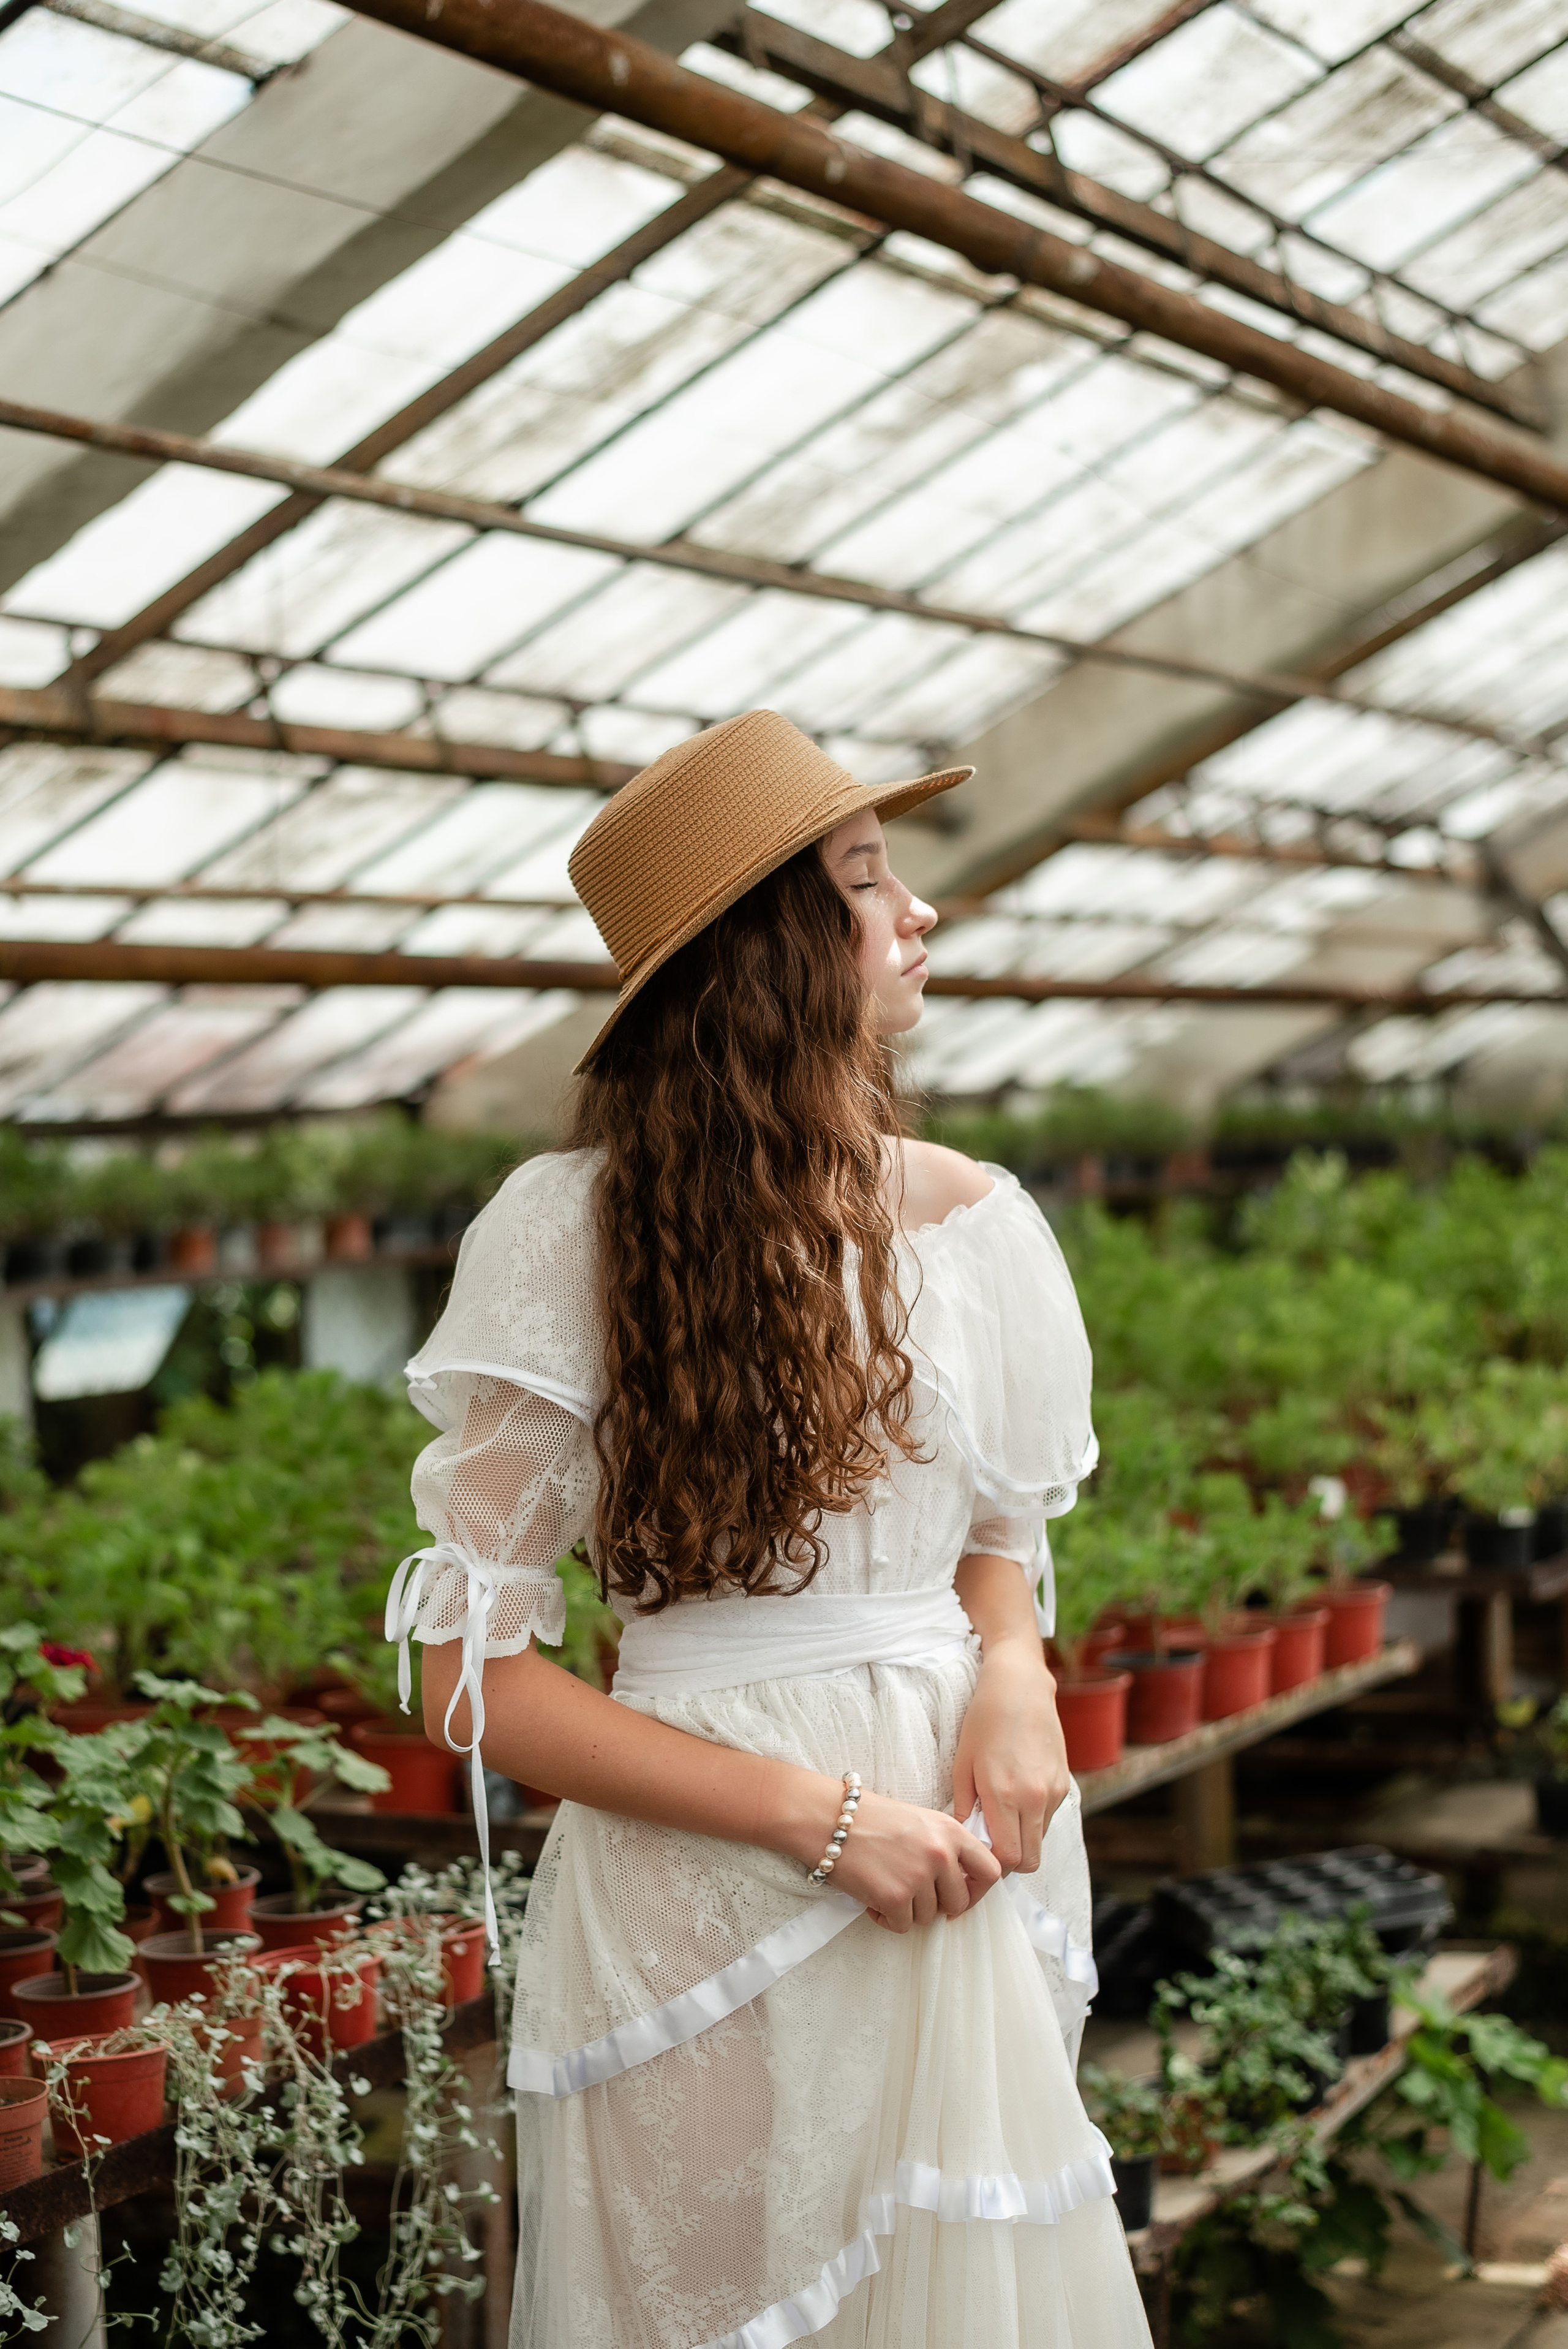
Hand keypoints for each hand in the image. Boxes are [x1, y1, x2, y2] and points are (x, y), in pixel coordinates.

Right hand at [824, 1788, 1000, 1932]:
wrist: (828, 1818)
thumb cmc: (869, 1818)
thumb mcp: (919, 1821)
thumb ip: (944, 1846)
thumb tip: (961, 1882)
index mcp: (950, 1831)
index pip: (991, 1871)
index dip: (978, 1889)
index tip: (962, 1892)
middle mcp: (941, 1854)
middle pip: (959, 1902)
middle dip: (938, 1905)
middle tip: (914, 1895)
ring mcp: (919, 1876)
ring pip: (929, 1917)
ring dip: (909, 1910)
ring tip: (887, 1887)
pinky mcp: (895, 1897)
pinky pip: (902, 1925)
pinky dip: (887, 1919)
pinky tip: (873, 1900)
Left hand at [951, 1639, 1069, 1875]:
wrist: (1020, 1687)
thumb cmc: (983, 1722)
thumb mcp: (962, 1763)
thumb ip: (964, 1808)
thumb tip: (965, 1839)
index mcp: (1004, 1795)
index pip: (1008, 1858)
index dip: (993, 1865)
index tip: (979, 1853)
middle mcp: (1034, 1798)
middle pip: (1030, 1860)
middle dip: (1010, 1861)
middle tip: (991, 1843)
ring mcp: (1053, 1791)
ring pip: (1041, 1840)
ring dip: (1023, 1839)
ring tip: (1003, 1816)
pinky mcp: (1065, 1783)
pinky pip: (1049, 1817)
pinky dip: (1034, 1819)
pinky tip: (1018, 1796)